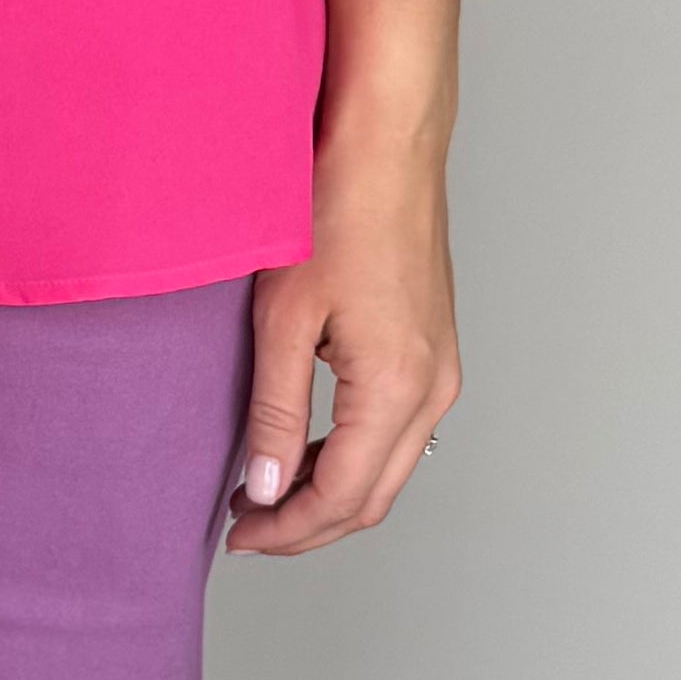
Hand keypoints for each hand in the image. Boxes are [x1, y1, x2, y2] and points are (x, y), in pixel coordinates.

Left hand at [223, 112, 458, 553]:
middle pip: (374, 497)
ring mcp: (442, 371)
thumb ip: (276, 413)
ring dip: (332, 492)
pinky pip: (400, 432)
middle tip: (247, 524)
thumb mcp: (284, 319)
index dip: (286, 529)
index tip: (238, 534)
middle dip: (309, 525)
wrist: (387, 144)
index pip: (342, 498)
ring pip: (390, 470)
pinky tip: (307, 444)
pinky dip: (355, 456)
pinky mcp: (435, 351)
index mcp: (397, 387)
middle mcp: (434, 389)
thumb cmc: (336, 210)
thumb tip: (268, 488)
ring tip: (267, 488)